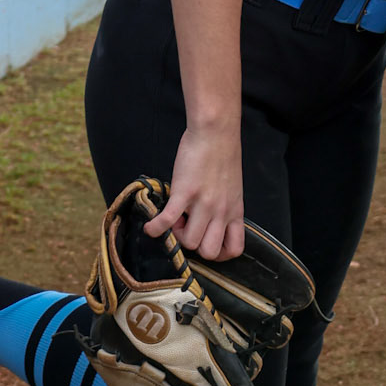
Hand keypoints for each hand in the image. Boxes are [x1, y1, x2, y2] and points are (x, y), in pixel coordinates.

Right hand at [142, 124, 246, 260]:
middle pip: (208, 252)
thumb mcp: (232, 188)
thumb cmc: (222, 156)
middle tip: (187, 227)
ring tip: (174, 217)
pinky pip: (168, 221)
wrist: (215, 132)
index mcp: (235, 211)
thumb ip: (223, 207)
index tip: (206, 241)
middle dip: (194, 245)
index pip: (234, 249)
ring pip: (190, 242)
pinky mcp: (185, 193)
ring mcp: (204, 204)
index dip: (219, 253)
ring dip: (176, 234)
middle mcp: (221, 212)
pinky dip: (155, 228)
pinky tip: (150, 227)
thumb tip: (207, 220)